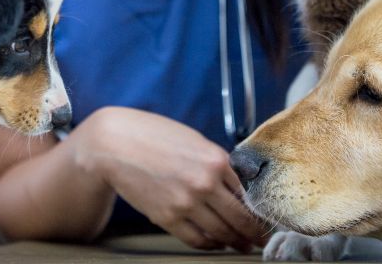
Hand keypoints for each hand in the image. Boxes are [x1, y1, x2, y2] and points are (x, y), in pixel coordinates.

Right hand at [74, 107, 267, 251]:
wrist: (114, 144)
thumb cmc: (153, 136)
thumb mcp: (193, 141)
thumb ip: (216, 163)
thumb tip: (239, 187)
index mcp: (215, 160)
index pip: (249, 194)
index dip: (261, 210)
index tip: (267, 219)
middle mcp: (204, 183)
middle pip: (240, 219)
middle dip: (254, 233)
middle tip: (261, 240)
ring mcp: (185, 203)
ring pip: (221, 233)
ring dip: (235, 242)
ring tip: (241, 245)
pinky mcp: (167, 218)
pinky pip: (198, 239)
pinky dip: (210, 244)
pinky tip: (215, 242)